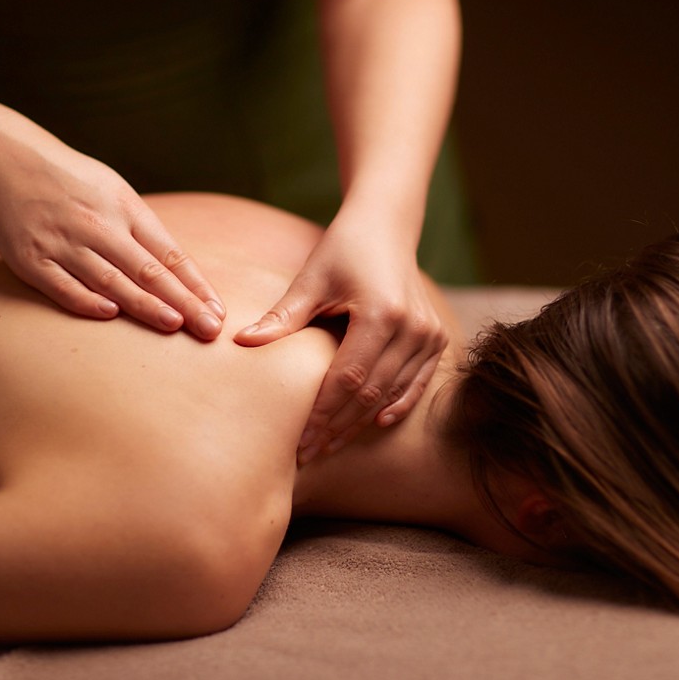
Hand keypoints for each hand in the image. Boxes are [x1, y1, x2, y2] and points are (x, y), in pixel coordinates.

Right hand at [0, 151, 225, 338]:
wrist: (3, 160)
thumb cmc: (70, 181)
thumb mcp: (114, 192)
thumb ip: (143, 230)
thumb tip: (179, 273)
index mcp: (124, 208)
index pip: (169, 254)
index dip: (195, 285)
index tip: (217, 310)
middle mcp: (97, 225)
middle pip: (147, 270)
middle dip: (182, 301)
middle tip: (209, 328)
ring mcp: (63, 242)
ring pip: (110, 279)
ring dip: (143, 304)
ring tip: (174, 325)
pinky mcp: (29, 258)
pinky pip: (62, 284)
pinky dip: (85, 300)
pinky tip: (110, 314)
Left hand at [234, 216, 447, 461]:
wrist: (386, 227)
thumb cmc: (343, 250)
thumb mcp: (311, 280)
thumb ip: (283, 317)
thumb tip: (241, 343)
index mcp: (381, 313)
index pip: (349, 377)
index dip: (323, 412)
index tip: (298, 439)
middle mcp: (412, 327)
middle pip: (371, 393)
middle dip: (337, 426)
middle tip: (307, 452)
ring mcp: (429, 334)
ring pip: (393, 394)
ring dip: (360, 423)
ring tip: (329, 445)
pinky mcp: (436, 338)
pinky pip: (417, 384)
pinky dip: (396, 406)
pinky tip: (373, 424)